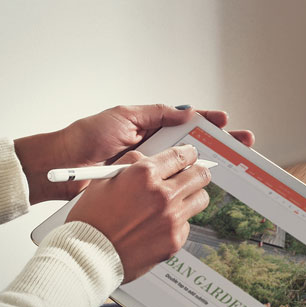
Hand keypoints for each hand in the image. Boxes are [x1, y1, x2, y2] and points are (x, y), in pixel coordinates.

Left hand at [15, 103, 253, 203]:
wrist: (61, 167)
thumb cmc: (87, 138)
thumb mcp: (124, 116)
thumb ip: (156, 114)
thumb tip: (187, 114)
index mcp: (149, 129)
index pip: (186, 123)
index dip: (208, 122)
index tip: (227, 122)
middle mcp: (152, 150)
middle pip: (193, 146)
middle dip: (219, 143)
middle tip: (243, 143)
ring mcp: (149, 172)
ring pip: (185, 169)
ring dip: (209, 166)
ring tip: (232, 162)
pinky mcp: (142, 192)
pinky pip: (169, 191)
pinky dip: (188, 190)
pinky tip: (205, 189)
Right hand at [65, 145, 211, 280]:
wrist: (89, 255)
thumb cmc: (92, 218)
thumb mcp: (105, 178)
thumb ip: (133, 162)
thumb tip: (153, 158)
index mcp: (144, 175)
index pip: (182, 155)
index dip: (188, 154)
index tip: (189, 156)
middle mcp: (162, 195)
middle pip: (200, 176)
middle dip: (197, 172)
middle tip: (191, 175)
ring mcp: (171, 219)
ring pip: (201, 199)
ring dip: (192, 196)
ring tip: (177, 200)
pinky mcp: (174, 240)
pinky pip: (187, 224)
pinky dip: (178, 222)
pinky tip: (159, 225)